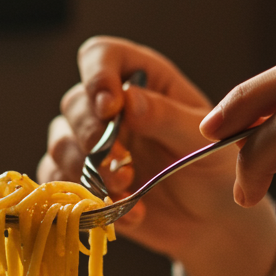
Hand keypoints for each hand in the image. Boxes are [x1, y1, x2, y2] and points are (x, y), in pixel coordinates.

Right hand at [39, 36, 275, 275]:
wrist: (213, 220)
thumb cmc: (215, 168)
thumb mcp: (204, 141)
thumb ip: (168, 117)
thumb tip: (128, 100)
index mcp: (142, 80)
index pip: (101, 56)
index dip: (97, 75)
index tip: (110, 106)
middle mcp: (110, 108)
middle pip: (74, 102)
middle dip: (92, 134)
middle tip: (123, 162)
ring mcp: (92, 144)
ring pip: (60, 143)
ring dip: (87, 169)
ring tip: (126, 190)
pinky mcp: (82, 181)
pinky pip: (60, 183)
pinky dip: (86, 199)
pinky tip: (127, 213)